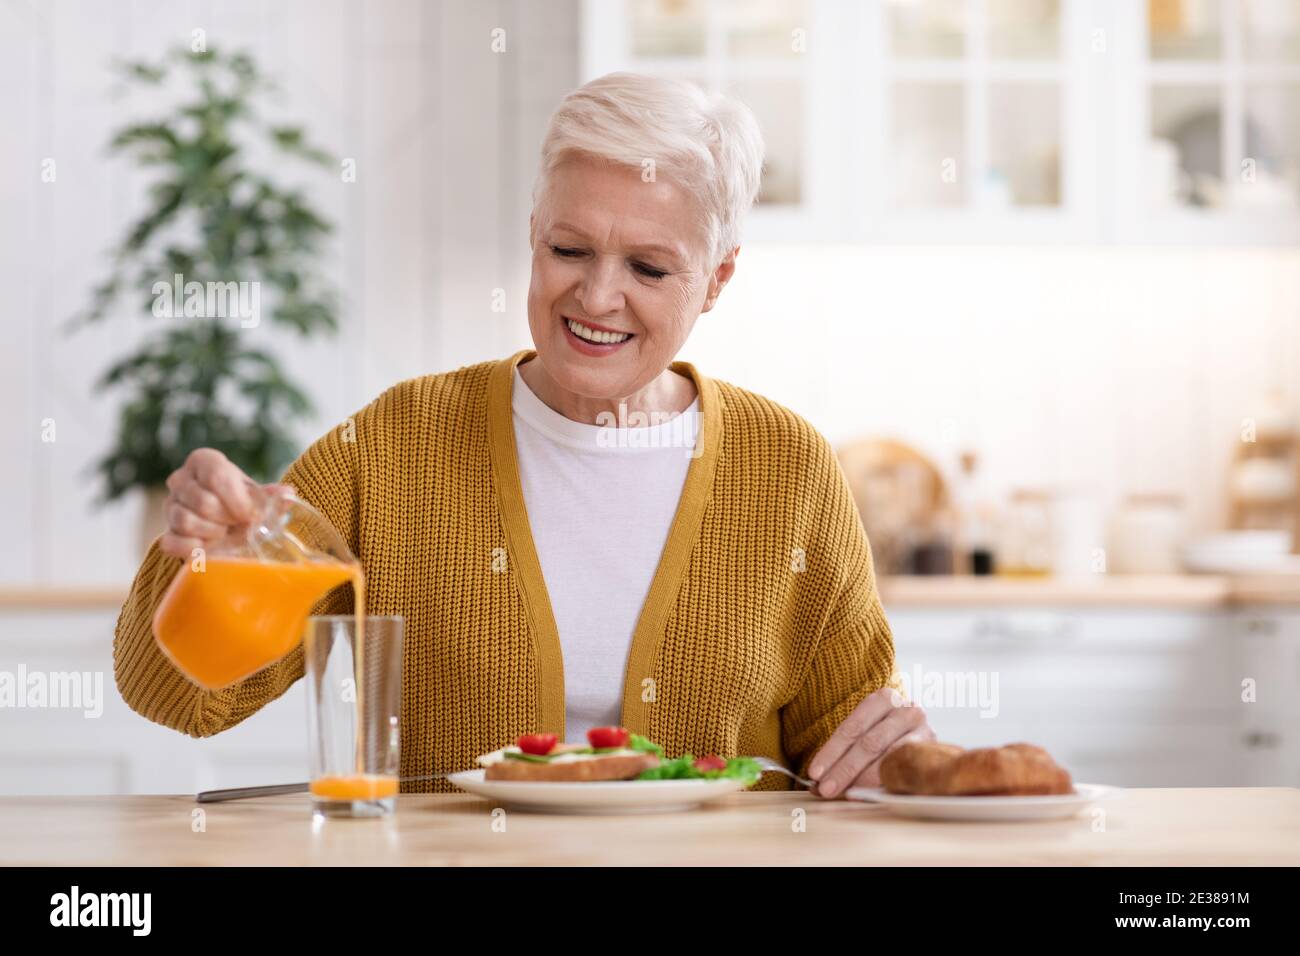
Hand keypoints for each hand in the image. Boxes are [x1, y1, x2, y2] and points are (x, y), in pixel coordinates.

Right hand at [158, 448, 289, 559]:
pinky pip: (172, 543)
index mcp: (204, 461)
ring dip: (214, 533)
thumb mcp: (259, 497)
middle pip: (202, 502)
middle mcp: (181, 479)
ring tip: (226, 532)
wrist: (229, 527)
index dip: (237, 500)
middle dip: (228, 519)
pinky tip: (211, 546)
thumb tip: (288, 494)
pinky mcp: (166, 533)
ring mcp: (170, 506)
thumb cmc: (243, 505)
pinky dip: (195, 549)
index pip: (215, 475)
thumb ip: (273, 496)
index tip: (252, 514)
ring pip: (186, 521)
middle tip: (240, 524)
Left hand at [807, 687, 935, 797]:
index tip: (814, 773)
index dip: (831, 752)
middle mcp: (907, 710)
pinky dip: (886, 784)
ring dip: (864, 780)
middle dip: (845, 769)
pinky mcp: (936, 752)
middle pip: (870, 743)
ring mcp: (925, 731)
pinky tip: (871, 794)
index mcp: (884, 698)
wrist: (920, 734)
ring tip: (846, 794)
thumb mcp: (863, 733)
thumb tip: (815, 785)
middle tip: (826, 789)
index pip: (852, 727)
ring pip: (890, 758)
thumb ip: (842, 754)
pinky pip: (907, 770)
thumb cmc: (883, 734)